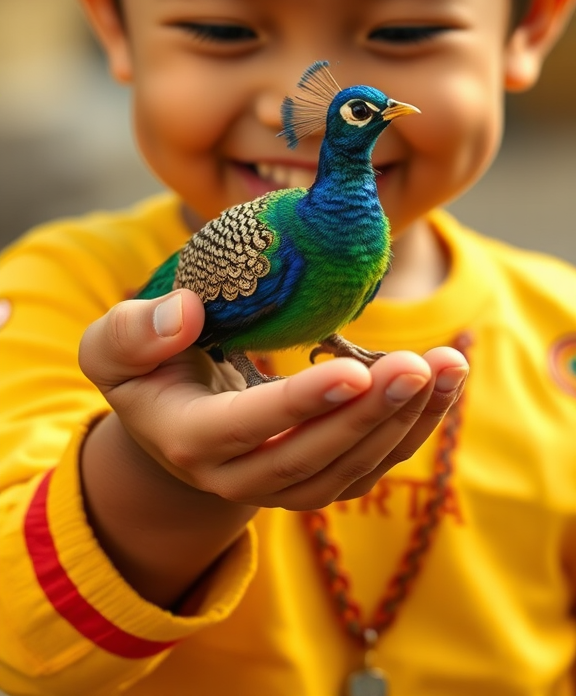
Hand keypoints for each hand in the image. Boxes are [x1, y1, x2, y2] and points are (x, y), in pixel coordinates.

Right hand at [80, 289, 467, 510]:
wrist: (171, 422)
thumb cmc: (146, 369)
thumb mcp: (113, 346)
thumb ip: (133, 331)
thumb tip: (183, 313)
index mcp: (188, 439)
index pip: (247, 428)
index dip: (300, 404)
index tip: (354, 369)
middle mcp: (236, 477)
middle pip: (311, 458)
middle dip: (370, 413)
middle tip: (421, 364)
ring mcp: (280, 486)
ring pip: (349, 470)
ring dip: (403, 423)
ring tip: (448, 367)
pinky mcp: (315, 479)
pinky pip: (369, 466)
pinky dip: (411, 430)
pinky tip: (444, 385)